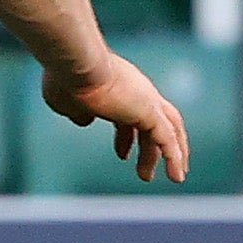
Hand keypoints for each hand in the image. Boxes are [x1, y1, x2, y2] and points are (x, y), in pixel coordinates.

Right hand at [44, 49, 190, 183]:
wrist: (76, 66)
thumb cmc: (65, 80)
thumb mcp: (65, 102)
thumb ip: (76, 112)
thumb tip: (84, 121)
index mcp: (117, 88)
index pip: (129, 115)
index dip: (126, 137)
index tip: (123, 155)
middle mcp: (137, 91)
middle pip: (157, 122)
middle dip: (155, 147)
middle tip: (151, 169)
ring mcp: (146, 100)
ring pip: (170, 130)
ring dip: (173, 155)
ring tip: (177, 177)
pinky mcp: (149, 111)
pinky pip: (167, 139)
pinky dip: (174, 157)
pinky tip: (177, 176)